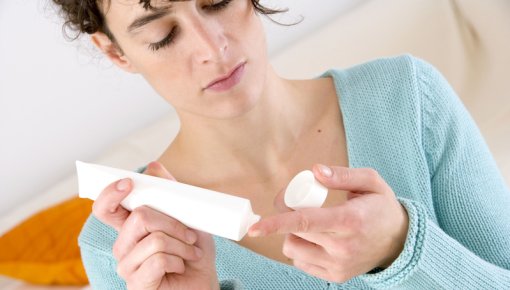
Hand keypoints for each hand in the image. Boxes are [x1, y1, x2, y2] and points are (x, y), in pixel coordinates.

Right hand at [92, 161, 218, 289]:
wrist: (204, 282)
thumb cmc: (193, 251)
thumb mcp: (188, 217)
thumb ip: (170, 193)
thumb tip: (152, 166)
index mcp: (130, 227)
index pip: (105, 208)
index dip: (110, 193)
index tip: (128, 182)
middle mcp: (123, 245)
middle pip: (139, 217)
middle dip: (173, 223)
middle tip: (191, 234)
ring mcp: (126, 266)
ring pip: (155, 239)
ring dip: (182, 245)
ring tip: (191, 253)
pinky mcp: (136, 284)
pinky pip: (158, 260)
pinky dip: (178, 260)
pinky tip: (181, 266)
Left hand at [248, 164, 408, 282]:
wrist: (399, 241)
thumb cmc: (381, 207)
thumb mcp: (370, 181)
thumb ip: (342, 175)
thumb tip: (314, 171)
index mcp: (350, 221)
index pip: (306, 222)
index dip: (276, 224)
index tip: (254, 228)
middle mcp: (343, 247)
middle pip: (295, 234)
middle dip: (286, 217)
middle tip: (295, 203)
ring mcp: (339, 265)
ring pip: (294, 250)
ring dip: (293, 235)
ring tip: (310, 224)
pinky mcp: (336, 276)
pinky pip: (302, 263)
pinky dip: (302, 249)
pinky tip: (317, 239)